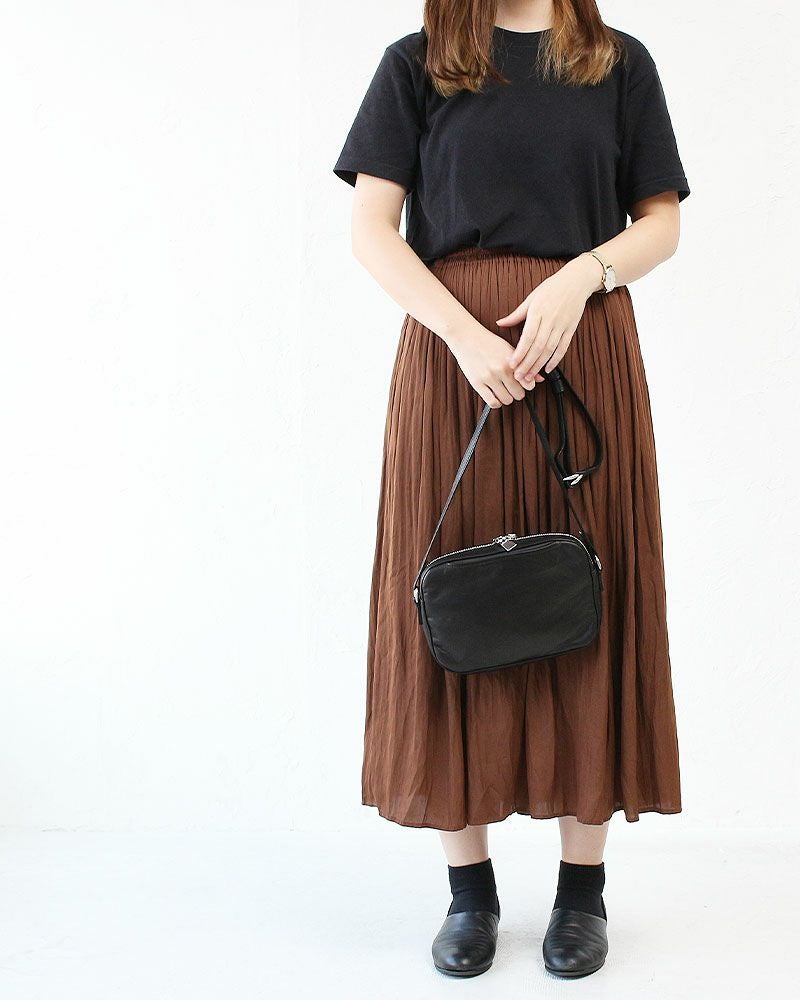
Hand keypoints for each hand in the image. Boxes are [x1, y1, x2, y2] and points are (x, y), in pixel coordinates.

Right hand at [445, 320, 537, 408]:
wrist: (466, 337)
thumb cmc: (487, 342)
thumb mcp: (509, 349)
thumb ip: (524, 363)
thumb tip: (540, 379)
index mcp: (512, 360)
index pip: (529, 383)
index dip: (527, 385)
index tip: (523, 383)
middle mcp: (501, 369)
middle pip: (519, 394)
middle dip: (517, 392)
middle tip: (512, 387)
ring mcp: (489, 377)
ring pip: (507, 400)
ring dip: (506, 398)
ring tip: (503, 390)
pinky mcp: (477, 383)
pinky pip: (492, 402)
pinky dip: (496, 403)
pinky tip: (495, 395)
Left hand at [495, 254, 600, 382]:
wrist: (576, 281)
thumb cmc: (551, 288)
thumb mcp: (531, 298)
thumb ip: (516, 314)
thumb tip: (499, 323)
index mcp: (538, 311)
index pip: (527, 336)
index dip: (520, 352)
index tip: (512, 364)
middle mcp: (550, 319)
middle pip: (538, 347)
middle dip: (527, 364)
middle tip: (518, 377)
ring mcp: (562, 325)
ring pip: (550, 349)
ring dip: (539, 365)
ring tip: (530, 377)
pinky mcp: (571, 329)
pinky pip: (563, 347)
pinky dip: (556, 360)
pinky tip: (547, 369)